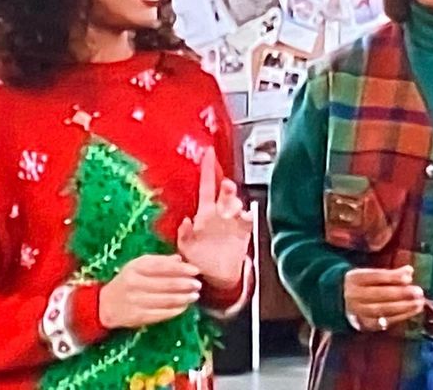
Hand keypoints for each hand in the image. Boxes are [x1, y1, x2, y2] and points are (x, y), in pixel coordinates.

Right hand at [98, 254, 200, 328]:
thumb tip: (180, 259)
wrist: (106, 304)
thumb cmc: (129, 280)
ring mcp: (135, 301)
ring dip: (183, 298)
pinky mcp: (137, 317)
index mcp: (136, 267)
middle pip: (166, 284)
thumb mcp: (139, 266)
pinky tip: (184, 307)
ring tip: (195, 296)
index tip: (196, 270)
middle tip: (198, 284)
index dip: (182, 269)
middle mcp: (135, 283)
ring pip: (165, 300)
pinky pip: (160, 314)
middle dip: (185, 284)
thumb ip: (160, 261)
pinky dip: (175, 310)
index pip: (163, 267)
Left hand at [177, 147, 252, 288]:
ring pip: (236, 203)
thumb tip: (186, 221)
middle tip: (226, 186)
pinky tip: (243, 218)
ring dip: (234, 203)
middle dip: (226, 187)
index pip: (206, 186)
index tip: (208, 153)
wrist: (217, 278)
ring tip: (230, 211)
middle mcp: (219, 214)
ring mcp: (232, 221)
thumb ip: (184, 236)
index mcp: (204, 214)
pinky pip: (248, 218)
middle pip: (224, 193)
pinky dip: (246, 216)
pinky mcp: (243, 230)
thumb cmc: (199, 261)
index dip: (207, 169)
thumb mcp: (185, 249)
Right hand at [344, 265, 424, 331]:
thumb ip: (390, 273)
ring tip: (419, 304)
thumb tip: (409, 271)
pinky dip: (398, 317)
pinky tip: (410, 312)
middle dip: (401, 294)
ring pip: (382, 310)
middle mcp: (353, 295)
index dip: (393, 277)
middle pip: (380, 294)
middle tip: (419, 292)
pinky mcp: (364, 325)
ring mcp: (357, 311)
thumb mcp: (370, 274)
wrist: (340, 301)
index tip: (409, 277)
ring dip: (403, 307)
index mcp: (355, 278)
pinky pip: (383, 322)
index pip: (375, 276)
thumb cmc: (362, 284)